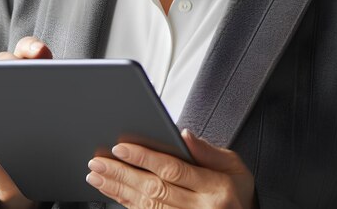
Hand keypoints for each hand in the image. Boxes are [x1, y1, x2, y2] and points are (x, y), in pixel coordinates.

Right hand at [0, 36, 52, 208]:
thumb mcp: (63, 121)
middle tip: (14, 69)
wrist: (32, 174)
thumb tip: (78, 95)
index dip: (31, 47)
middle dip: (7, 62)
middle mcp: (4, 83)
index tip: (39, 53)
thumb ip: (67, 106)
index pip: (28, 51)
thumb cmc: (53, 139)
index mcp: (32, 75)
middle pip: (1, 63)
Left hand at [86, 129, 256, 208]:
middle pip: (153, 189)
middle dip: (122, 173)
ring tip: (97, 176)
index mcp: (215, 188)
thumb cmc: (239, 194)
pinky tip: (114, 194)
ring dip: (118, 190)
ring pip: (146, 207)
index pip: (172, 169)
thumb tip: (183, 134)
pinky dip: (128, 206)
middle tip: (98, 161)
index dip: (144, 158)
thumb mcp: (235, 167)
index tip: (120, 147)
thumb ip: (209, 151)